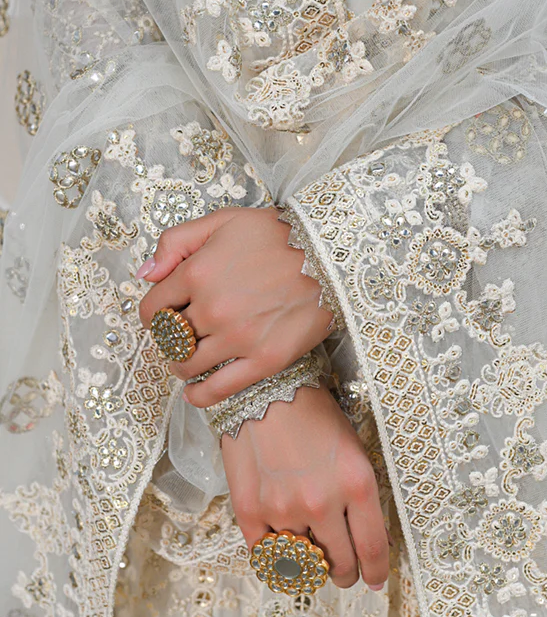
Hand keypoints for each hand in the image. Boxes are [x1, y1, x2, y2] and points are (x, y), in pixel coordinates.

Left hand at [137, 206, 334, 406]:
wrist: (331, 256)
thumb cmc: (278, 235)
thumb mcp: (223, 221)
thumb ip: (176, 241)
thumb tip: (145, 275)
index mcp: (197, 272)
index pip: (152, 308)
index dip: (153, 313)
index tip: (164, 315)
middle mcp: (213, 308)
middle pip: (168, 337)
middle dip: (169, 336)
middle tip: (182, 334)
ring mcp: (238, 337)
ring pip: (187, 364)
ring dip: (181, 364)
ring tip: (188, 359)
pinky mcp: (264, 359)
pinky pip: (218, 389)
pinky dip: (199, 395)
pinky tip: (195, 392)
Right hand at [223, 384, 389, 591]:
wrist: (264, 390)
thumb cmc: (314, 416)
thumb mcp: (354, 451)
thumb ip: (362, 498)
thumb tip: (368, 544)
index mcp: (357, 484)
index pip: (372, 550)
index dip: (376, 573)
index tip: (375, 580)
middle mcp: (322, 502)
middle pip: (340, 565)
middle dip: (345, 573)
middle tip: (344, 570)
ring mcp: (283, 510)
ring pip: (303, 565)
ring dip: (310, 565)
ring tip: (311, 551)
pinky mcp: (250, 512)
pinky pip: (266, 558)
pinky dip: (277, 560)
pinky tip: (284, 550)